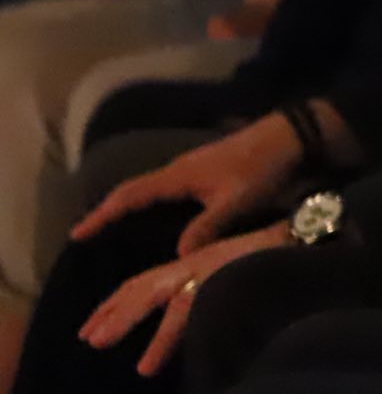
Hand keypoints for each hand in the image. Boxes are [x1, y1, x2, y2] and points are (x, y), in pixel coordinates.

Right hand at [72, 113, 300, 252]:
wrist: (290, 137)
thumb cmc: (262, 168)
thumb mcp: (235, 202)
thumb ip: (206, 228)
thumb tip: (179, 256)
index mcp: (178, 176)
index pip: (129, 197)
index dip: (102, 215)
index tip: (78, 233)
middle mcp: (178, 169)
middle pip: (133, 191)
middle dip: (109, 211)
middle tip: (87, 233)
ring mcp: (192, 166)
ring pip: (150, 188)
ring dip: (129, 205)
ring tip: (112, 227)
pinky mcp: (207, 168)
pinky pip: (167, 187)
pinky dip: (151, 201)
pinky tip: (158, 214)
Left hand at [77, 222, 291, 375]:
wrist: (316, 242)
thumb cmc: (289, 259)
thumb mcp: (247, 276)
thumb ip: (224, 294)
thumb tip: (209, 322)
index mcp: (203, 259)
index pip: (152, 279)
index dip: (124, 299)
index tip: (101, 320)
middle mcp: (198, 261)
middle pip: (142, 285)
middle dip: (112, 310)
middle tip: (88, 337)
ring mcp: (207, 269)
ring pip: (152, 295)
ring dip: (124, 321)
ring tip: (99, 344)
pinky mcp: (217, 281)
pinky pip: (181, 314)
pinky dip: (160, 341)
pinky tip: (147, 365)